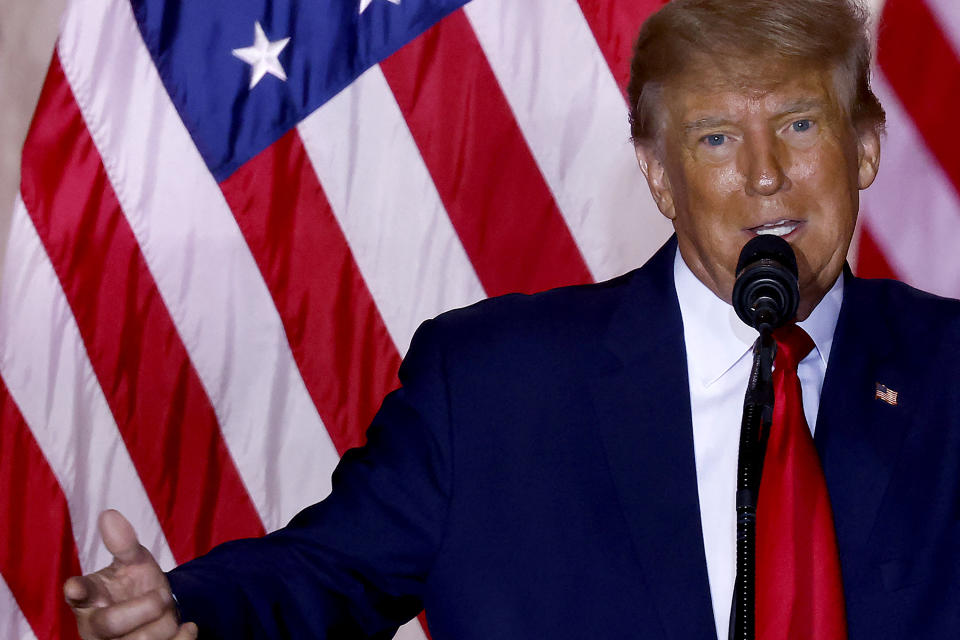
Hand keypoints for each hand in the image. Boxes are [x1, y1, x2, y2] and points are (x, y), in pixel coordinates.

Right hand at [63, 510, 196, 638]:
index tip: (75, 586)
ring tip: (167, 612)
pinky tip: (188, 628)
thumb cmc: (137, 585)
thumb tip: (109, 515)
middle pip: (111, 624)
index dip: (77, 590)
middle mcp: (95, 628)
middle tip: (161, 595)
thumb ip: (123, 543)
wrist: (158, 611)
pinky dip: (181, 639)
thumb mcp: (134, 562)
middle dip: (145, 606)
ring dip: (166, 622)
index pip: (78, 594)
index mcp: (89, 599)